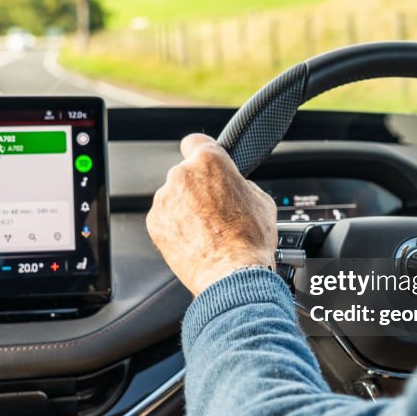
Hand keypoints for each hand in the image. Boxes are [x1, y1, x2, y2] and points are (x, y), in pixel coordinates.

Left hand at [147, 134, 277, 295]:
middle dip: (198, 188)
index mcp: (209, 162)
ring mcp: (165, 199)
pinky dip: (176, 226)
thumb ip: (240, 184)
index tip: (202, 160)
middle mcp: (182, 175)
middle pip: (187, 173)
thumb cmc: (249, 239)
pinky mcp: (155, 223)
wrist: (232, 274)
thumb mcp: (261, 200)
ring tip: (207, 231)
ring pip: (174, 197)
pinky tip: (195, 241)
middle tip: (216, 210)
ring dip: (186, 208)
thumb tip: (235, 186)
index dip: (201, 151)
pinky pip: (165, 218)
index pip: (195, 141)